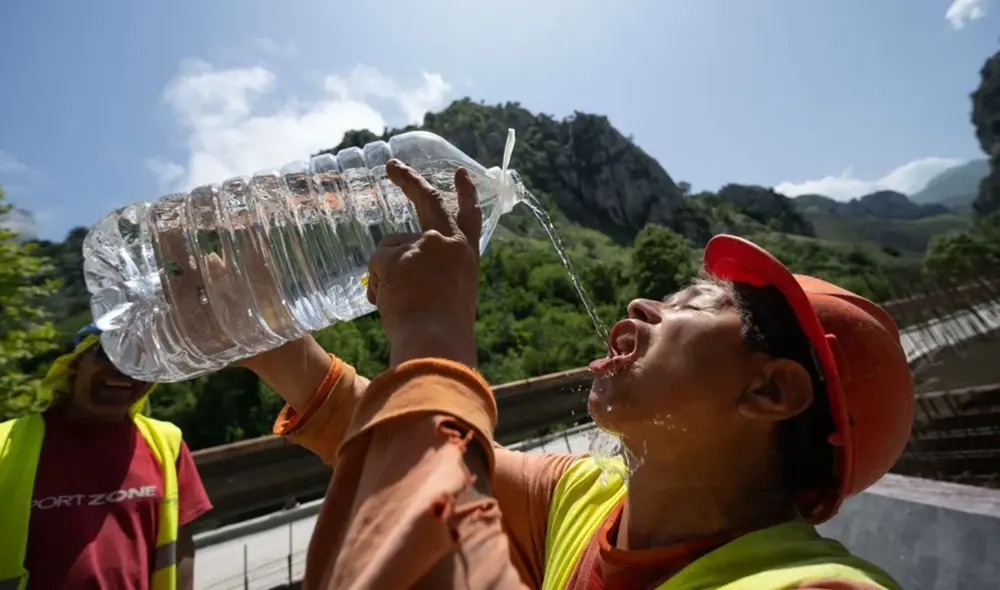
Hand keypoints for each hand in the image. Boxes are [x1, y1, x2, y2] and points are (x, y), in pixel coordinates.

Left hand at [367, 160, 481, 367]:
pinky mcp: (398, 254)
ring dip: (387, 272)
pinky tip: (388, 303)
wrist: (436, 343)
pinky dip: (379, 286)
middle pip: (428, 201)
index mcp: (467, 256)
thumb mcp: (451, 295)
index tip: (461, 173)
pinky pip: (377, 265)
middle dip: (410, 180)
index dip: (465, 194)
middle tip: (392, 165)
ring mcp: (424, 245)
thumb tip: (401, 265)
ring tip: (397, 302)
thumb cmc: (443, 331)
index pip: (470, 217)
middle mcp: (450, 243)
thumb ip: (435, 272)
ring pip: (391, 247)